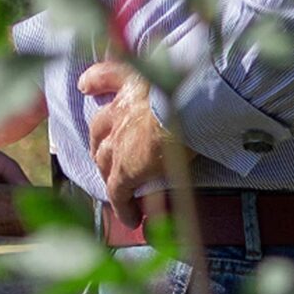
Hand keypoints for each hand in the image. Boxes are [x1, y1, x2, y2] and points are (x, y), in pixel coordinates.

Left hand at [79, 61, 195, 227]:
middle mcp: (120, 111)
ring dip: (109, 175)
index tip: (86, 86)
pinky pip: (117, 193)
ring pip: (104, 162)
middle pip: (100, 129)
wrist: (192, 105)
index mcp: (135, 82)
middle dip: (101, 142)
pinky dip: (122, 207)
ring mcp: (118, 142)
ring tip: (118, 189)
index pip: (106, 77)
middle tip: (108, 155)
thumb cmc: (199, 85)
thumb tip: (206, 76)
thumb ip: (185, 78)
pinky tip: (131, 220)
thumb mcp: (187, 73)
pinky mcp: (124, 170)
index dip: (95, 82)